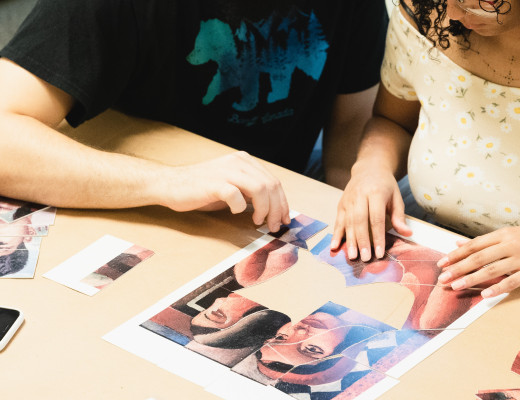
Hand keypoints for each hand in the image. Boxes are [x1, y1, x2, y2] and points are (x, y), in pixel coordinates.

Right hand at [164, 151, 290, 231]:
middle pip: (270, 185)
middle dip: (277, 209)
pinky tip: (236, 213)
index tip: (284, 219)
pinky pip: (236, 195)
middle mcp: (238, 162)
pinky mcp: (214, 183)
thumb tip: (273, 209)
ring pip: (260, 189)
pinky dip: (240, 207)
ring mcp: (226, 171)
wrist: (171, 184)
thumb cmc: (201, 189)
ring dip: (264, 210)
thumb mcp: (232, 186)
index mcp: (244, 161)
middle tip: (274, 226)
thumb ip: (250, 192)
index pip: (273, 181)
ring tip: (258, 222)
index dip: (283, 202)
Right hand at [331, 162, 411, 260]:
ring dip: (349, 241)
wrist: (368, 169)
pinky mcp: (341, 205)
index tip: (380, 252)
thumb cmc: (385, 185)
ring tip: (352, 256)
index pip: (376, 218)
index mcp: (375, 193)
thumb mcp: (396, 197)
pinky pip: (338, 221)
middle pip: (360, 221)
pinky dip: (336, 235)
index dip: (378, 236)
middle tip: (365, 258)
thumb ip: (399, 216)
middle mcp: (359, 196)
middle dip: (362, 241)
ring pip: (348, 222)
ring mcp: (348, 200)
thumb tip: (407, 234)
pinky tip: (334, 246)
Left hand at [437, 226, 519, 297]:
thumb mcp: (507, 236)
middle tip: (442, 278)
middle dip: (458, 268)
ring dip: (472, 279)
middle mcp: (510, 244)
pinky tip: (485, 295)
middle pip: (478, 258)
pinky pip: (513, 281)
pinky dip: (499, 288)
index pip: (473, 246)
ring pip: (492, 269)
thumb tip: (457, 244)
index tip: (441, 264)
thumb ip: (483, 242)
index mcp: (503, 234)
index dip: (456, 255)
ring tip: (456, 286)